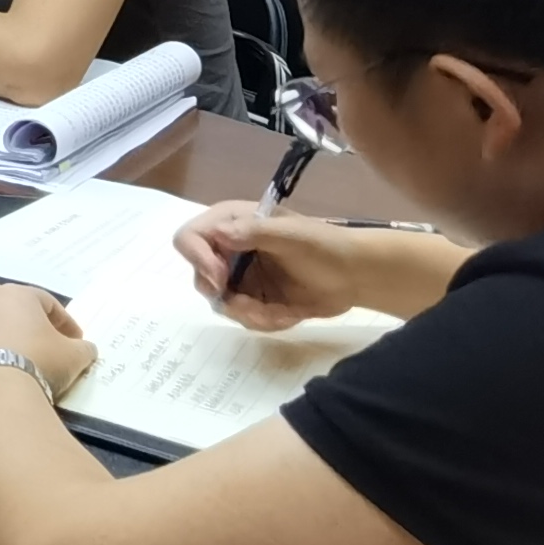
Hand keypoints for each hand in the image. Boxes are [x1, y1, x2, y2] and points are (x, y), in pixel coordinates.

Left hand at [0, 281, 95, 398]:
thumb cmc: (39, 363)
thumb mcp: (74, 357)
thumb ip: (83, 348)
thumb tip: (86, 348)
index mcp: (18, 294)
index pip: (46, 302)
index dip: (64, 321)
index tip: (75, 340)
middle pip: (6, 301)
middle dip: (21, 317)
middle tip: (36, 339)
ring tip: (0, 342)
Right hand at [176, 204, 360, 329]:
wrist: (355, 274)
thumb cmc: (323, 245)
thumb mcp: (289, 234)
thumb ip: (252, 232)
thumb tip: (218, 234)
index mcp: (231, 223)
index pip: (189, 238)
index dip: (197, 260)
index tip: (221, 279)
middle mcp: (228, 249)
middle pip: (199, 275)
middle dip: (224, 295)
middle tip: (253, 305)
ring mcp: (240, 276)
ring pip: (220, 303)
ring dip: (247, 313)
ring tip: (278, 313)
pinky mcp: (253, 299)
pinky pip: (242, 317)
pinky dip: (262, 321)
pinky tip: (286, 315)